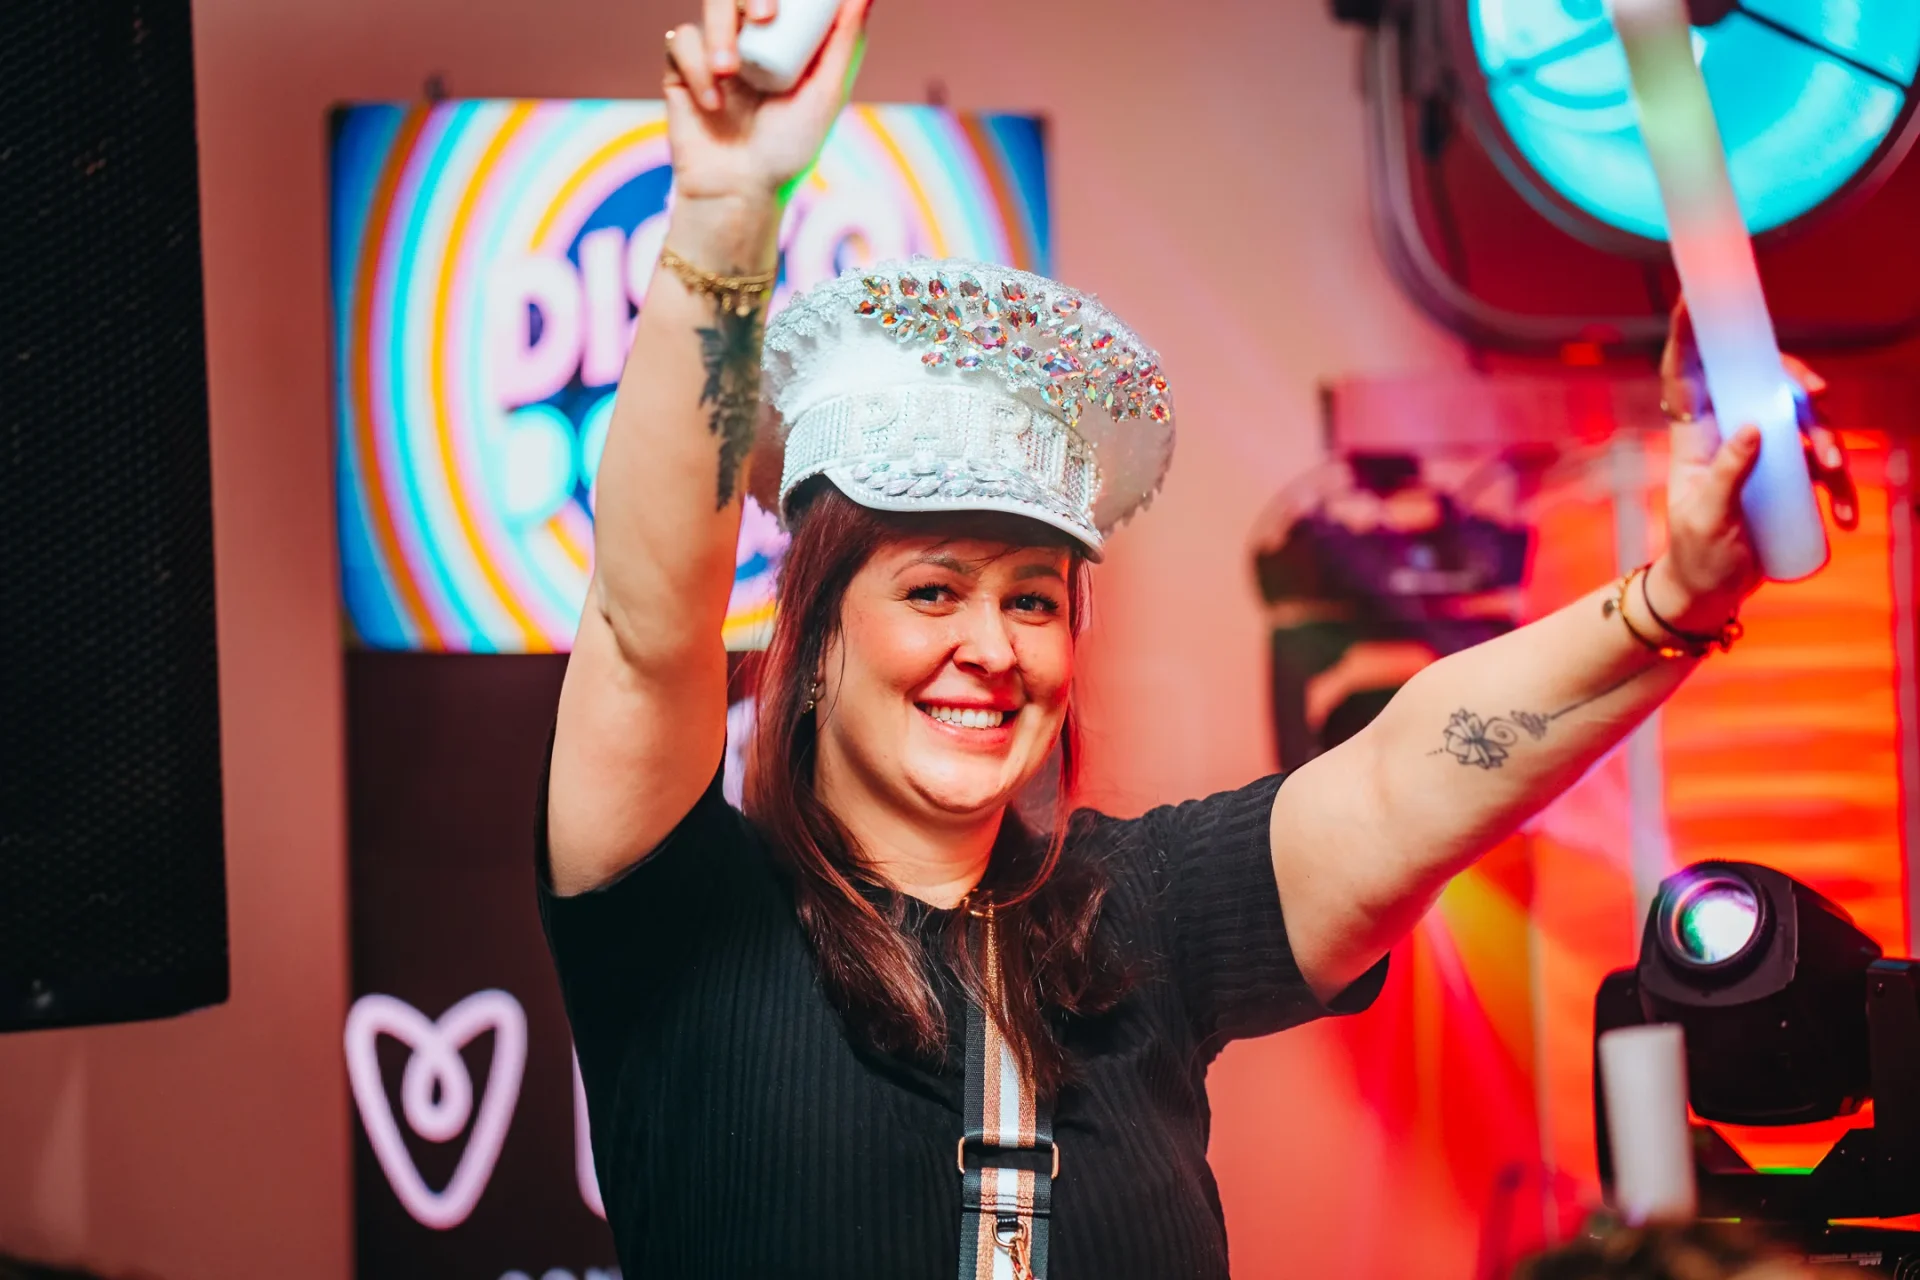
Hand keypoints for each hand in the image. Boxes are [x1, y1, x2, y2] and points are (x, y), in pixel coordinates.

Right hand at [663, 0, 871, 206]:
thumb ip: (845, 42)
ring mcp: (717, 52)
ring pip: (713, 6)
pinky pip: (681, 41)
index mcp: (789, 40)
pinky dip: (695, 67)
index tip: (784, 7)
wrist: (738, 192)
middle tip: (765, 16)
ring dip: (719, 31)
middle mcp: (753, 40)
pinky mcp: (682, 70)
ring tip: (728, 71)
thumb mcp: (825, 95)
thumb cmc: (788, 151)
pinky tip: (712, 104)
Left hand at [1649, 299, 1857, 630]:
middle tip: (1818, 394)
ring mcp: (1762, 455)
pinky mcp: (1788, 481)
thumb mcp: (1705, 518)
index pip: (1687, 376)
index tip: (1694, 298)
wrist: (1708, 594)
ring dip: (1825, 441)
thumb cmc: (1694, 555)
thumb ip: (1727, 475)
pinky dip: (1838, 491)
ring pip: (1803, 424)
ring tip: (1829, 469)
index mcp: (1695, 436)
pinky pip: (1822, 472)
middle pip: (1764, 385)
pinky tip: (1841, 519)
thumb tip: (1756, 429)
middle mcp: (1730, 434)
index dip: (1690, 336)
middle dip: (1795, 380)